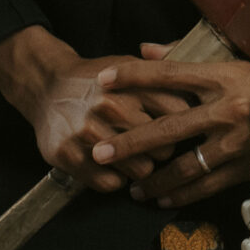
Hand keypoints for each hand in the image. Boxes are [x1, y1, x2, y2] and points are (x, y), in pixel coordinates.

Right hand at [0, 25, 195, 195]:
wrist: (47, 86)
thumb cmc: (98, 80)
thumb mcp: (131, 66)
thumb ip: (166, 74)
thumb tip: (202, 83)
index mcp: (132, 84)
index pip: (179, 114)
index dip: (185, 125)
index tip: (183, 130)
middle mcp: (111, 106)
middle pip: (164, 147)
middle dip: (164, 151)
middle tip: (156, 149)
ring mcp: (88, 132)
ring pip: (140, 170)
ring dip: (142, 169)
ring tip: (135, 160)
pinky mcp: (69, 154)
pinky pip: (110, 183)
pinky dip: (116, 180)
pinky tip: (113, 169)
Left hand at [86, 44, 249, 206]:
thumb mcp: (232, 58)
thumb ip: (185, 53)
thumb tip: (143, 49)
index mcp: (224, 76)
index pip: (170, 74)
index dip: (134, 77)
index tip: (103, 82)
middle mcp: (229, 109)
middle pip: (169, 128)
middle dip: (130, 143)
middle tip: (99, 152)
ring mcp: (240, 141)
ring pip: (185, 166)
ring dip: (154, 181)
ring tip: (131, 189)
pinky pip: (208, 186)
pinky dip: (183, 195)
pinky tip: (163, 200)